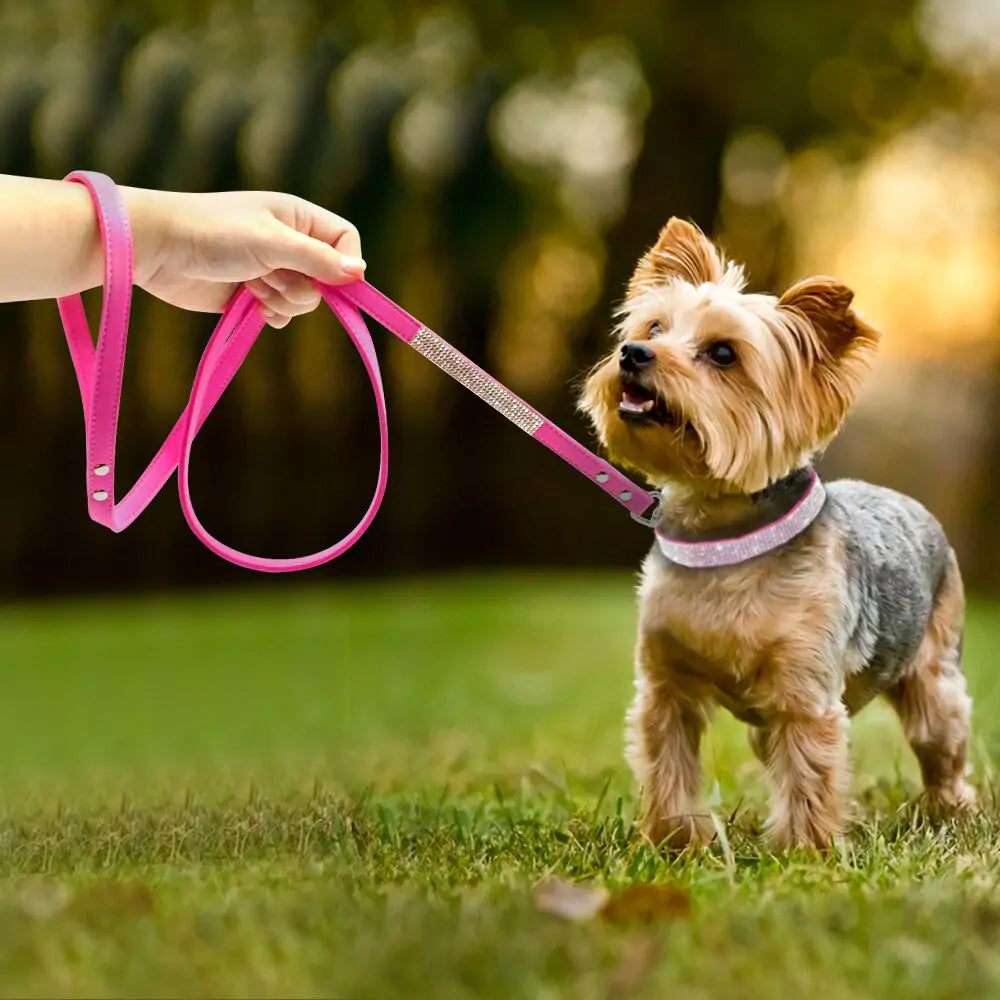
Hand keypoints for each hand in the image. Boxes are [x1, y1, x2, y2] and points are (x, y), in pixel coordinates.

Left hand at [123, 188, 364, 327]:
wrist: (157, 249)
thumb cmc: (213, 233)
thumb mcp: (271, 242)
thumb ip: (317, 258)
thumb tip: (360, 274)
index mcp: (298, 218)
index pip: (346, 242)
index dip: (345, 264)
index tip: (335, 282)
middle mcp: (290, 243)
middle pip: (328, 279)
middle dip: (303, 286)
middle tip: (270, 276)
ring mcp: (273, 270)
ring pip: (305, 301)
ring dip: (282, 300)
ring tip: (250, 284)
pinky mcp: (254, 295)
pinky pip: (284, 315)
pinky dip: (272, 315)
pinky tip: (250, 304)